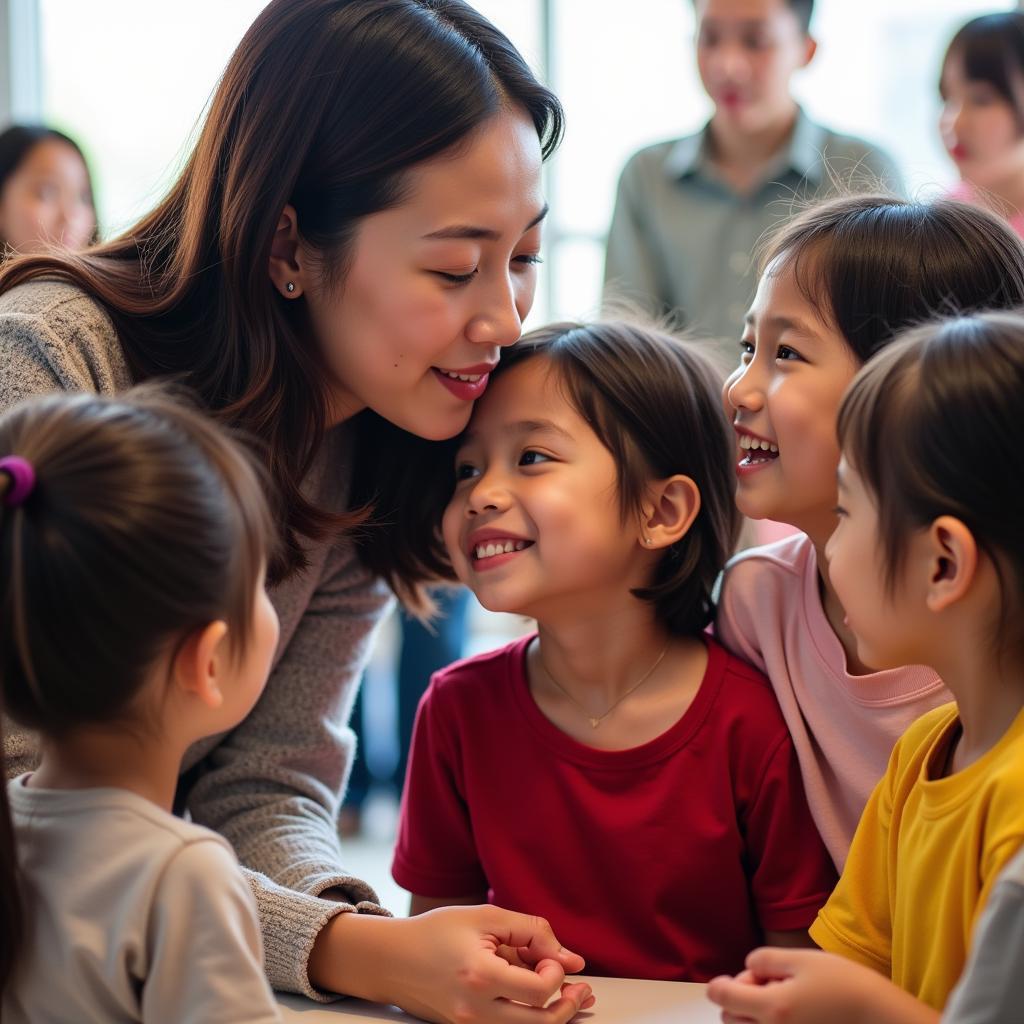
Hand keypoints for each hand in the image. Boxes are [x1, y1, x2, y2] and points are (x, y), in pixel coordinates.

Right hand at [311, 904, 594, 1023]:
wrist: (392, 959)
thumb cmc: (437, 932)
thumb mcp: (486, 917)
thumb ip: (532, 933)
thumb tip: (572, 959)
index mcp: (480, 976)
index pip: (539, 991)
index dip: (555, 973)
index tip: (549, 957)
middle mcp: (475, 1010)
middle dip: (568, 1006)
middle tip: (580, 990)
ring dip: (554, 1017)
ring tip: (568, 997)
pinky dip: (528, 1018)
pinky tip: (539, 1003)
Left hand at [706, 947, 937, 1023]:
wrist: (885, 1022)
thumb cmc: (845, 986)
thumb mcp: (802, 959)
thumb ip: (764, 961)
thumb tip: (746, 972)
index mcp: (773, 1008)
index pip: (722, 997)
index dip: (724, 983)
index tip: (748, 977)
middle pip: (731, 1020)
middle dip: (742, 1000)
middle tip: (773, 986)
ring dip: (756, 1018)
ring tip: (787, 1004)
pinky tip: (796, 1018)